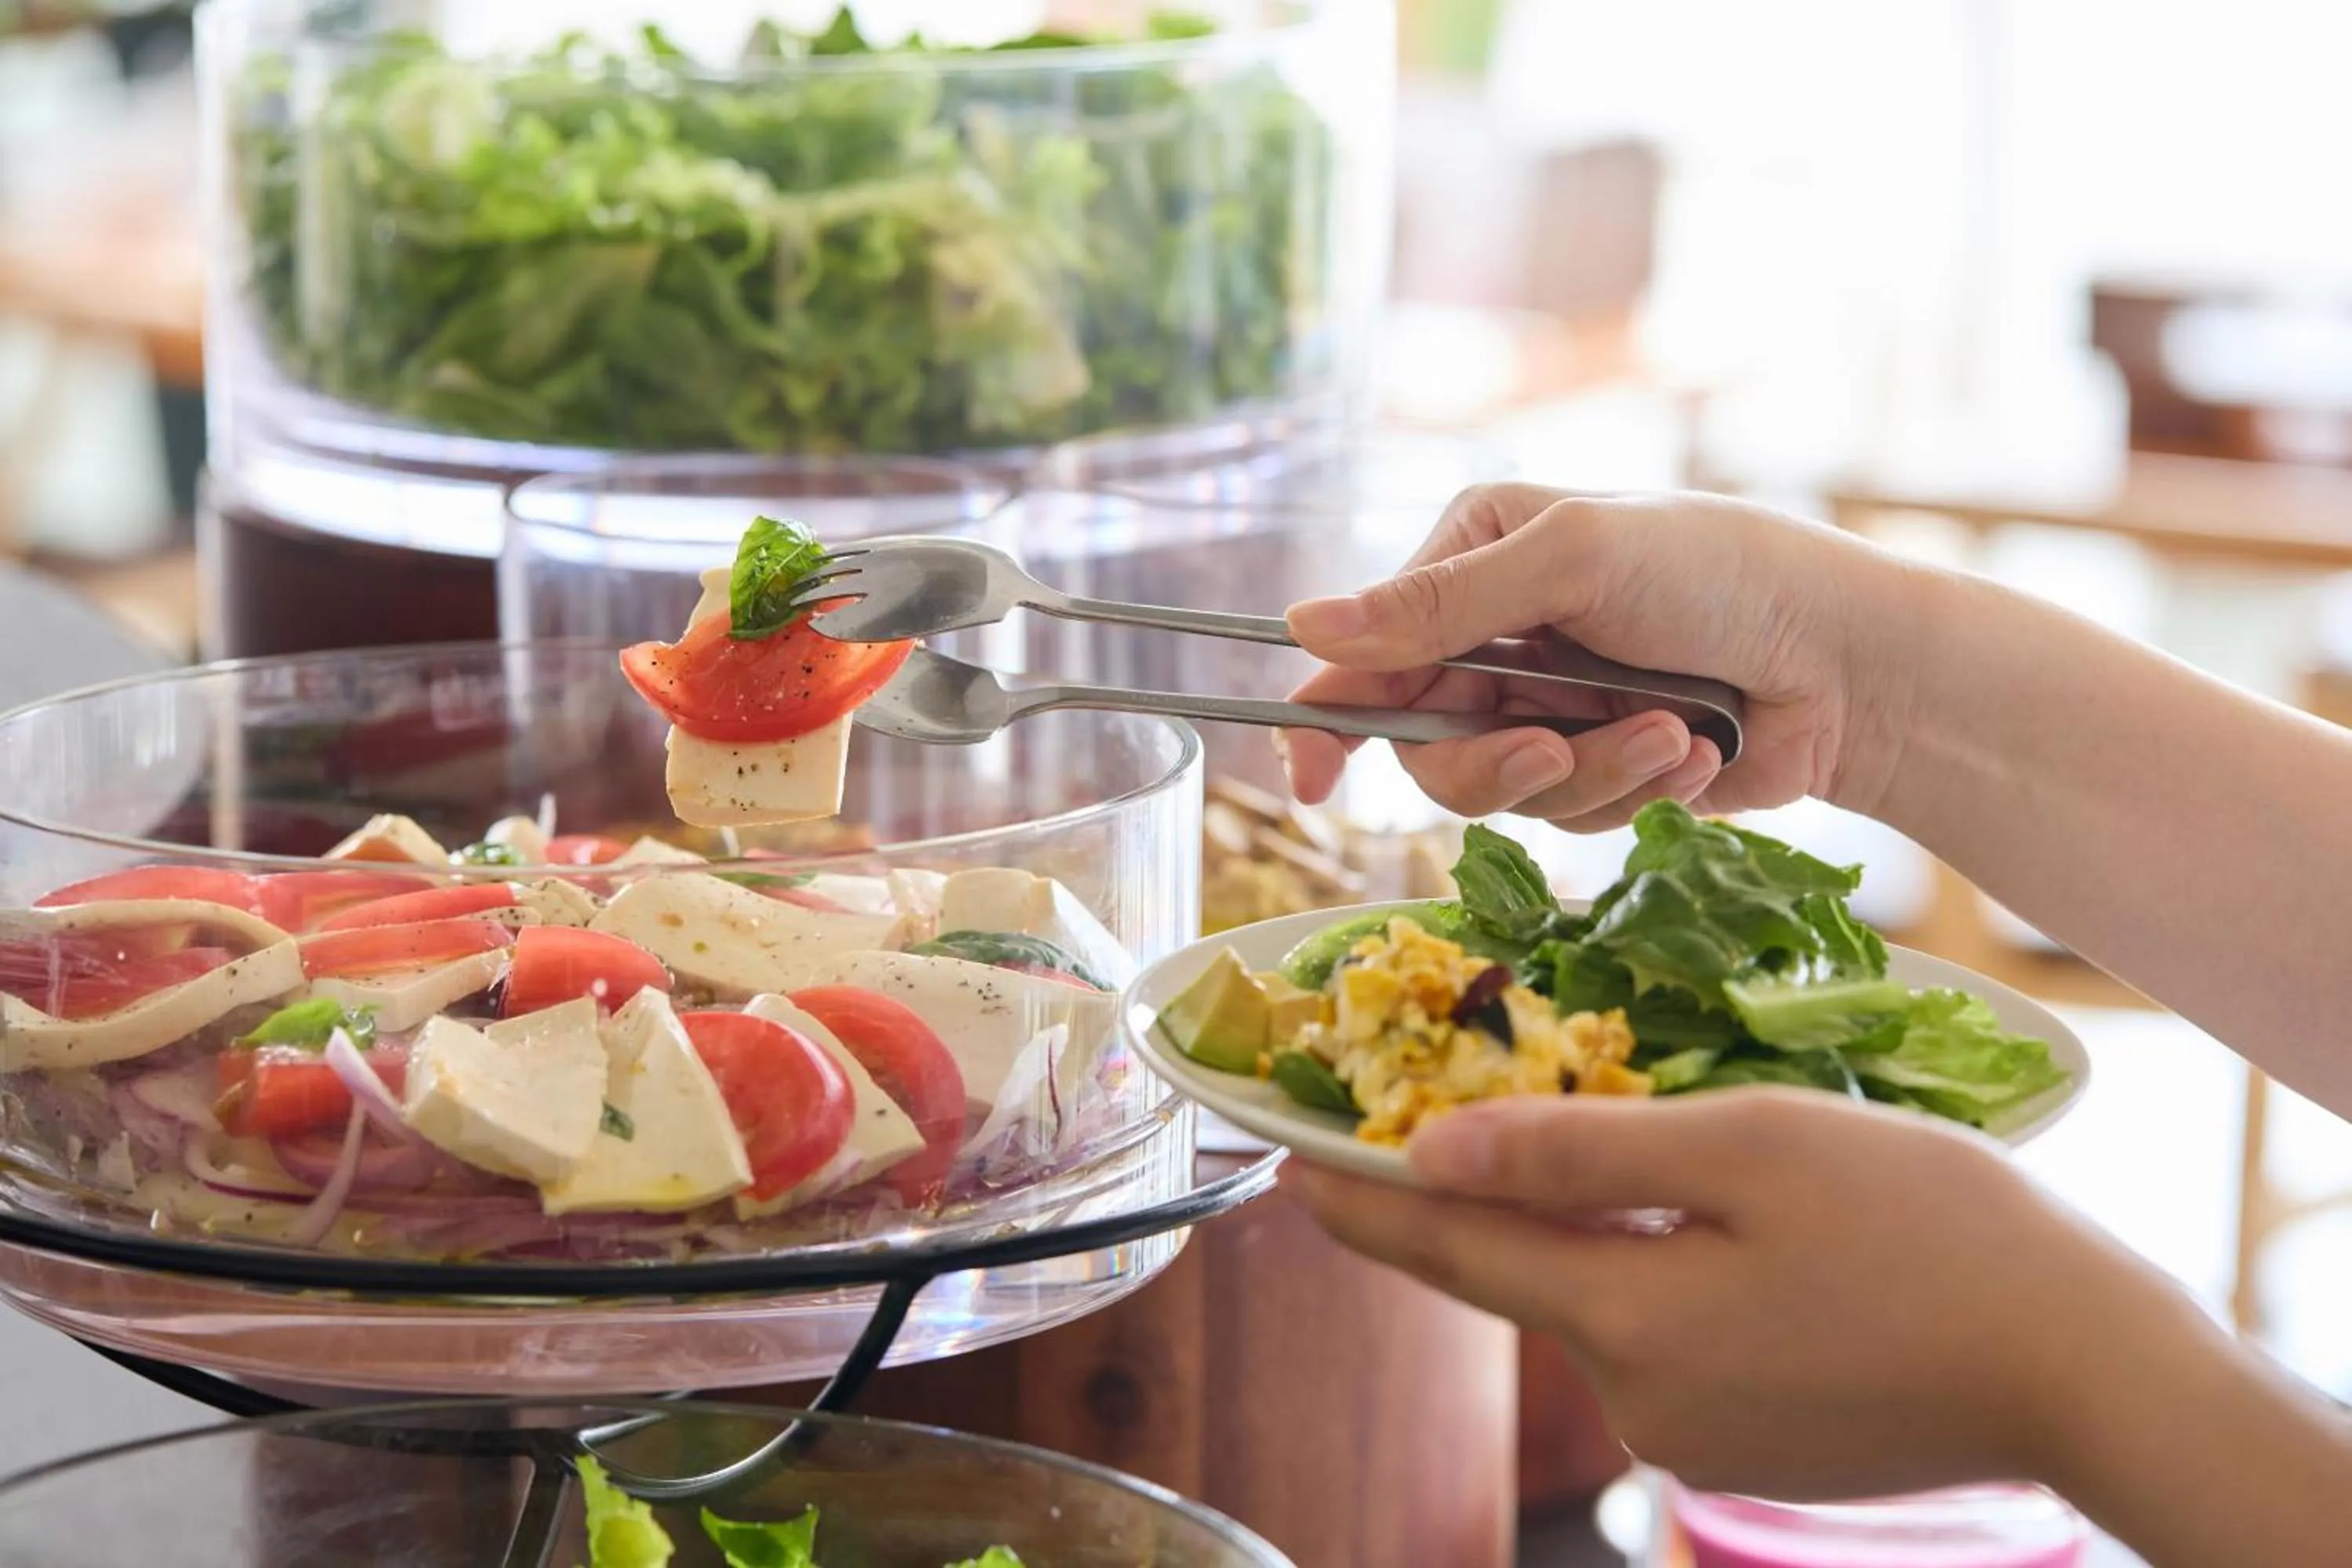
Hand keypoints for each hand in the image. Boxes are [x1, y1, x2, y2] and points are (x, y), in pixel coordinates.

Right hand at [1278, 485, 1932, 830]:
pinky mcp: (1601, 767)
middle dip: (1496, 758)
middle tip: (1552, 746)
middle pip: (1426, 744)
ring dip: (1591, 769)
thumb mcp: (1572, 563)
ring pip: (1502, 791)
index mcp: (1473, 560)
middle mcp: (1498, 639)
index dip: (1323, 721)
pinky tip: (1698, 747)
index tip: (1311, 782)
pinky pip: (1572, 814)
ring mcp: (1548, 706)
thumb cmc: (1722, 571)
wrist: (1852, 660)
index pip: (1362, 653)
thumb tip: (1302, 627)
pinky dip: (1635, 786)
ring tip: (1670, 733)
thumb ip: (1438, 607)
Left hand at [1286, 1089, 2210, 1502]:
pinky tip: (1719, 1225)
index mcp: (1630, 1321)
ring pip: (1600, 1301)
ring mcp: (1696, 1438)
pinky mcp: (1748, 1447)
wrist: (2084, 1367)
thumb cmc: (1931, 1230)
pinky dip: (1659, 1272)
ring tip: (1629, 1140)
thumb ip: (1581, 1151)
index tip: (1282, 1159)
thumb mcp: (1751, 1149)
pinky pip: (1665, 1339)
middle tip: (1441, 1107)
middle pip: (1522, 1273)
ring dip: (1591, 1227)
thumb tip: (1429, 1148)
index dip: (1359, 1199)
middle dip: (1477, 1193)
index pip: (1448, 1251)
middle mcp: (1641, 1400)